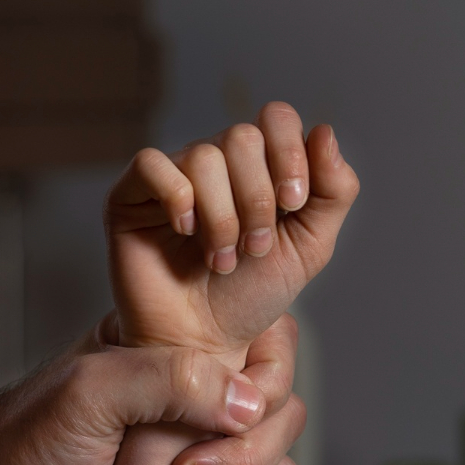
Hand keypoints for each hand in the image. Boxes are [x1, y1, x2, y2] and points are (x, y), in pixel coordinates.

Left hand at [0, 314, 302, 464]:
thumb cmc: (23, 443)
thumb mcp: (91, 392)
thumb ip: (170, 381)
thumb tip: (250, 404)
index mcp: (176, 349)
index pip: (267, 348)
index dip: (263, 388)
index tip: (223, 421)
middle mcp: (195, 399)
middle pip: (282, 418)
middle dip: (245, 461)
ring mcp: (197, 455)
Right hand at [106, 103, 358, 356]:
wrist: (203, 345)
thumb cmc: (249, 298)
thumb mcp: (309, 247)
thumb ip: (333, 192)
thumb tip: (325, 131)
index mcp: (257, 166)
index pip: (275, 119)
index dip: (289, 153)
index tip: (293, 204)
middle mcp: (214, 164)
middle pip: (242, 137)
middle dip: (257, 199)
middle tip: (254, 249)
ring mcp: (171, 177)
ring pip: (203, 156)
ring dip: (222, 217)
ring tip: (220, 260)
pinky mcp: (130, 196)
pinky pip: (151, 164)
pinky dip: (177, 198)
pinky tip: (184, 232)